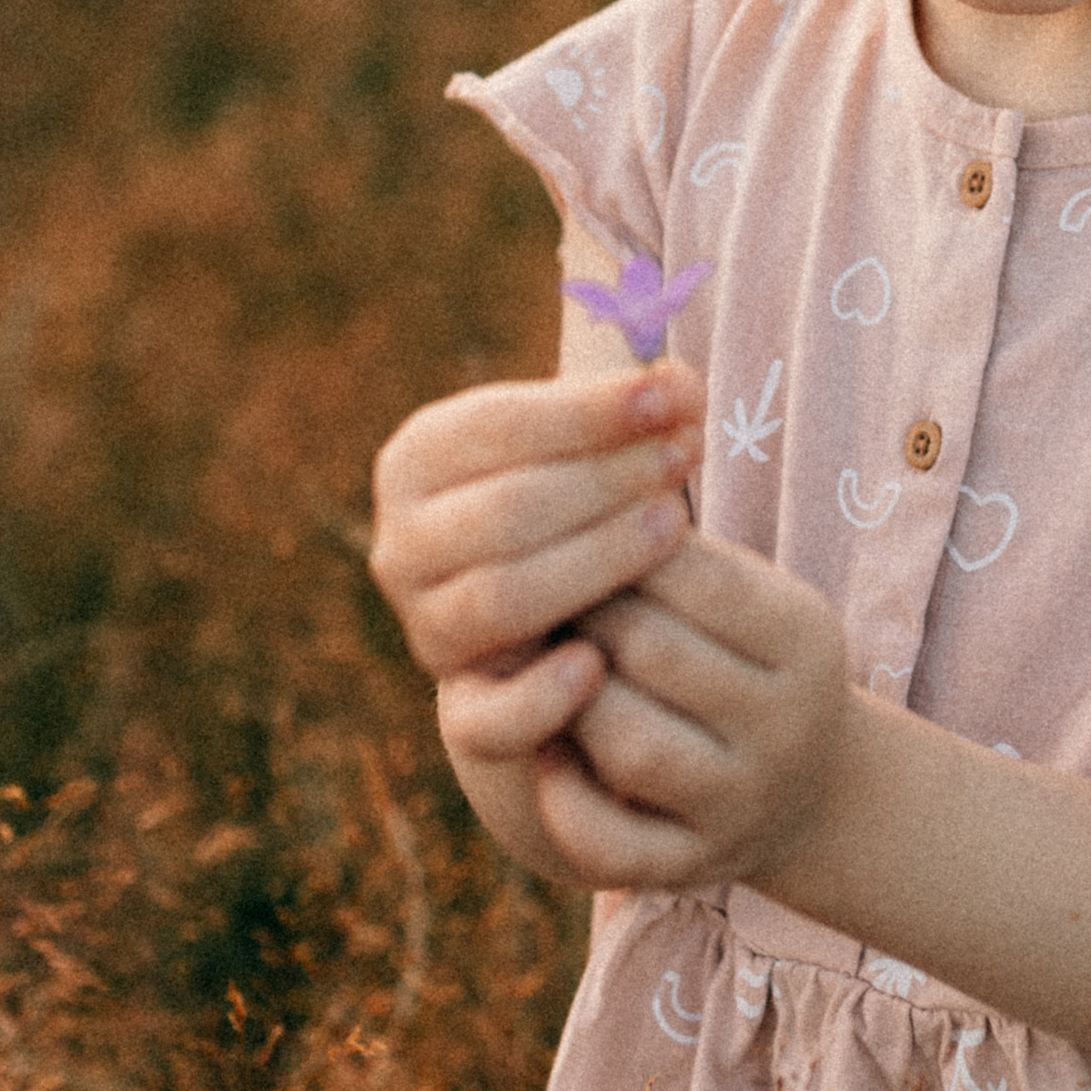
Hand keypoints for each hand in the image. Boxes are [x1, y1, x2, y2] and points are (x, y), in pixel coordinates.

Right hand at [366, 365, 704, 867]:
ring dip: (596, 560)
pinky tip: (597, 666)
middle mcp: (402, 543)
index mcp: (420, 458)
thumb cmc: (584, 504)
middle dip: (606, 478)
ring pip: (503, 596)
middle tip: (688, 454)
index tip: (682, 392)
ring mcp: (424, 627)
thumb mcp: (591, 443)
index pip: (502, 426)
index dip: (593, 410)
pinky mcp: (459, 706)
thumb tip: (682, 376)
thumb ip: (627, 400)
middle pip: (507, 509)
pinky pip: (486, 714)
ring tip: (676, 523)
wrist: (564, 623)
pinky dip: (540, 695)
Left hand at [544, 534, 857, 897]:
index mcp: (804, 640)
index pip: (697, 576)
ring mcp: (741, 804)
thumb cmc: (747, 660)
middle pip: (652, 654)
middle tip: (534, 595)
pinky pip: (609, 842)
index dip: (618, 549)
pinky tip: (550, 756)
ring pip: (630, 746)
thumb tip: (567, 501)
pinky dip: (564, 799)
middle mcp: (786, 726)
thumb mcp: (747, 595)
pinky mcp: (691, 866)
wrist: (811, 790)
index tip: (569, 532)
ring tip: (544, 670)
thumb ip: (672, 559)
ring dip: (568, 702)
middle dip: (581, 617)